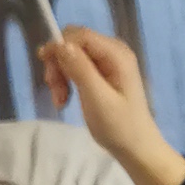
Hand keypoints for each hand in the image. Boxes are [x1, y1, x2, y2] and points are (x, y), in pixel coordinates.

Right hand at [50, 28, 184, 184]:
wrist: (136, 149)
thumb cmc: (119, 127)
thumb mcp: (97, 98)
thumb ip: (80, 69)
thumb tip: (60, 43)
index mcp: (116, 54)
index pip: (78, 35)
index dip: (58, 48)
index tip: (48, 75)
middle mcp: (113, 51)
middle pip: (73, 43)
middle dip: (58, 64)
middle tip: (55, 92)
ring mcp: (108, 61)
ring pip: (71, 55)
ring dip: (60, 75)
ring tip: (61, 101)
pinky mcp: (102, 72)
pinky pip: (76, 66)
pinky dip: (67, 80)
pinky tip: (65, 99)